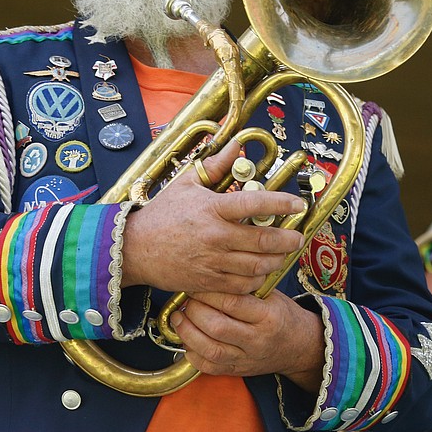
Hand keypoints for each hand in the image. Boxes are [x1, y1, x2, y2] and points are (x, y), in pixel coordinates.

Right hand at [121, 141, 306, 293]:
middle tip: (298, 236)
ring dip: (276, 260)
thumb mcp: (186, 183)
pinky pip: (242, 285)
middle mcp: (215, 236)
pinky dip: (258, 279)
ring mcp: (212, 262)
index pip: (255, 205)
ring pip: (257, 265)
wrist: (134, 248)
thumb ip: (215, 165)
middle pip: (264, 240)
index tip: (297, 204)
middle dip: (288, 239)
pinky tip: (261, 270)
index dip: (281, 204)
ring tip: (283, 253)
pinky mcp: (208, 282)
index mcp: (212, 209)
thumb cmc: (162, 214)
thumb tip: (237, 146)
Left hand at [170, 289, 325, 391]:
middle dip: (194, 311)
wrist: (299, 346)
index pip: (232, 302)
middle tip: (186, 299)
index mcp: (269, 316)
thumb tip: (209, 276)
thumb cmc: (282, 314)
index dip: (208, 292)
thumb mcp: (271, 295)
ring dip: (187, 333)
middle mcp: (257, 339)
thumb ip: (245, 287)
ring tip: (179, 318)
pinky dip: (192, 354)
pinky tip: (186, 339)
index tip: (197, 282)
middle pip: (217, 327)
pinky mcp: (237, 371)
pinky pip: (209, 367)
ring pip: (210, 350)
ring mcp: (247, 358)